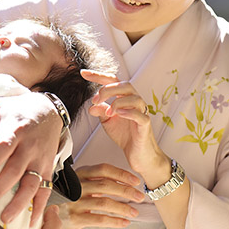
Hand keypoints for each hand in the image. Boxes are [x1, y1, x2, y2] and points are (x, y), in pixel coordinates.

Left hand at [0, 90, 61, 225]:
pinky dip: (39, 207)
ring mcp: (40, 160)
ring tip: (5, 218)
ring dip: (19, 203)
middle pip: (16, 170)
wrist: (48, 112)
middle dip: (1, 188)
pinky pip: (45, 190)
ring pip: (32, 184)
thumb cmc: (15, 111)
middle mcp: (30, 147)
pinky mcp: (48, 170)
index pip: (4, 148)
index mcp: (15, 131)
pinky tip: (31, 222)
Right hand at [56, 162, 143, 228]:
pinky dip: (114, 221)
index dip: (121, 174)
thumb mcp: (75, 186)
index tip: (135, 181)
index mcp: (79, 175)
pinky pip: (99, 219)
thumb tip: (121, 184)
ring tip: (134, 212)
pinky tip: (124, 223)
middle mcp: (76, 187)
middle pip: (106, 185)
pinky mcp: (74, 218)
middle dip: (126, 191)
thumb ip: (93, 182)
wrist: (42, 216)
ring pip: (105, 203)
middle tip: (140, 197)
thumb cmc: (63, 200)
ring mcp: (74, 203)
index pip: (103, 169)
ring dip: (123, 208)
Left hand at [81, 70, 171, 184]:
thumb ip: (100, 111)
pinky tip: (118, 114)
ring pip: (134, 97)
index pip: (112, 82)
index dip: (98, 76)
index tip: (83, 73)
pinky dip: (129, 112)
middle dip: (108, 89)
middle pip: (125, 85)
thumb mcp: (108, 122)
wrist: (139, 154)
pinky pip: (140, 115)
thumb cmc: (126, 135)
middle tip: (95, 100)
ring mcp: (142, 113)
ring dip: (118, 102)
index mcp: (124, 99)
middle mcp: (134, 103)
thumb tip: (91, 106)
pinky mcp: (145, 125)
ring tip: (108, 112)